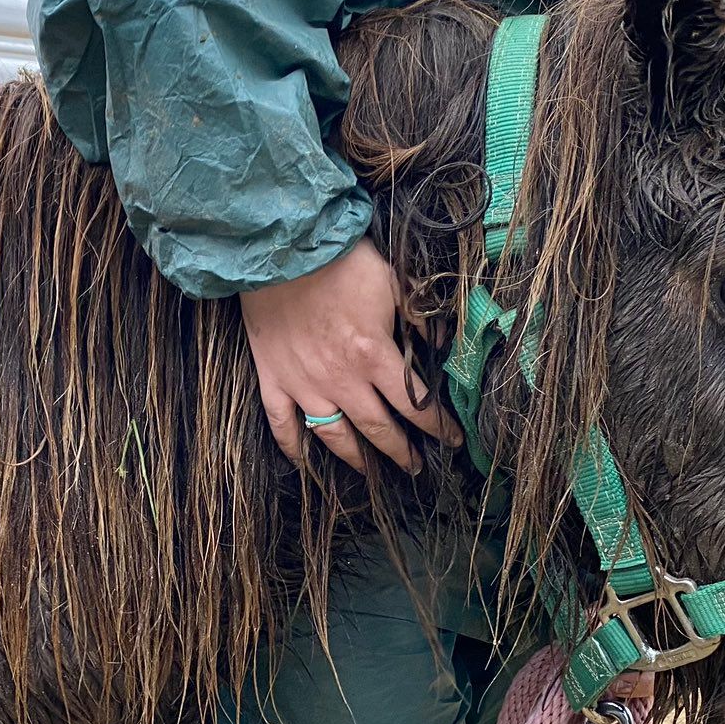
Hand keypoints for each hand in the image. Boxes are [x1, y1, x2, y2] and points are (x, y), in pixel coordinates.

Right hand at [237, 237, 461, 472]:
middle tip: (414, 467)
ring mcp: (303, 385)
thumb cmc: (340, 262)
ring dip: (354, 458)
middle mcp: (341, 380)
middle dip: (399, 452)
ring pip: (333, 436)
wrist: (281, 251)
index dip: (436, 426)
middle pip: (377, 429)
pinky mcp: (273, 380)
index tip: (451, 440)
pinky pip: (282, 425)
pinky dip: (293, 448)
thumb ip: (419, 316)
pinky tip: (304, 462)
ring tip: (368, 472)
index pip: (414, 404)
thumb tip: (440, 343)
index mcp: (374, 356)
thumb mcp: (393, 281)